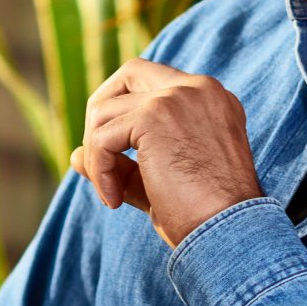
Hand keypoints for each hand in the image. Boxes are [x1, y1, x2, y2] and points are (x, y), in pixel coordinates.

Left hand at [69, 59, 263, 246]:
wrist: (232, 232)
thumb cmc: (206, 216)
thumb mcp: (162, 181)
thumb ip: (123, 164)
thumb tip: (74, 156)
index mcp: (211, 99)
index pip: (156, 84)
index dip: (127, 116)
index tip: (121, 160)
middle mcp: (199, 88)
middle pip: (129, 72)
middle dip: (101, 113)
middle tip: (97, 160)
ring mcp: (177, 97)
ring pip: (105, 109)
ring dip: (96, 155)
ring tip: (112, 194)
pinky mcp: (155, 115)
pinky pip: (102, 137)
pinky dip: (99, 170)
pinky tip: (114, 200)